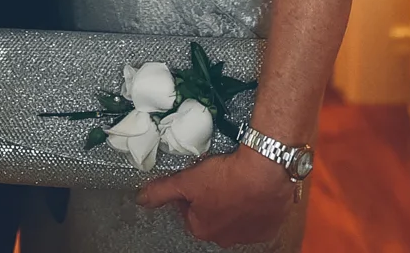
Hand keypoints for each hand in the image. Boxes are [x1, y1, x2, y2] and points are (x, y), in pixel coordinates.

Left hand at [137, 146, 296, 246]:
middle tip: (219, 178)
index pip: (188, 213)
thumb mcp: (187, 180)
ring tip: (238, 181)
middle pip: (212, 217)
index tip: (198, 179)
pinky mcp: (268, 227)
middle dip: (213, 201)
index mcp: (201, 229)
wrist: (266, 171)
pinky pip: (258, 218)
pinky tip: (253, 190)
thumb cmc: (227, 177)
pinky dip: (255, 206)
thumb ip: (162, 191)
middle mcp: (224, 238)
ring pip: (235, 218)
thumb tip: (141, 198)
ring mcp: (247, 235)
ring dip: (234, 204)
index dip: (191, 194)